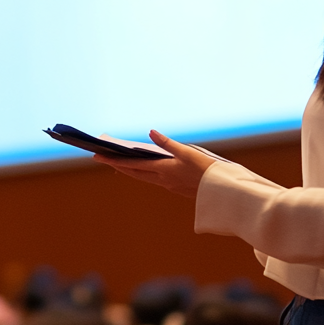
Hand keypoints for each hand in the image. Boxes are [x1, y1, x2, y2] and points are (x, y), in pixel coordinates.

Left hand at [94, 130, 215, 196]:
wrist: (224, 192)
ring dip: (130, 171)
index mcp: (163, 170)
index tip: (99, 157)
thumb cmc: (208, 170)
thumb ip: (168, 143)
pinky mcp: (178, 188)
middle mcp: (163, 180)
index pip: (133, 165)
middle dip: (118, 166)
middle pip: (134, 173)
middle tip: (103, 159)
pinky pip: (155, 180)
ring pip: (144, 178)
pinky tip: (146, 170)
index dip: (115, 161)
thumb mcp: (188, 152)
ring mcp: (170, 186)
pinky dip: (145, 174)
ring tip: (119, 164)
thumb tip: (150, 132)